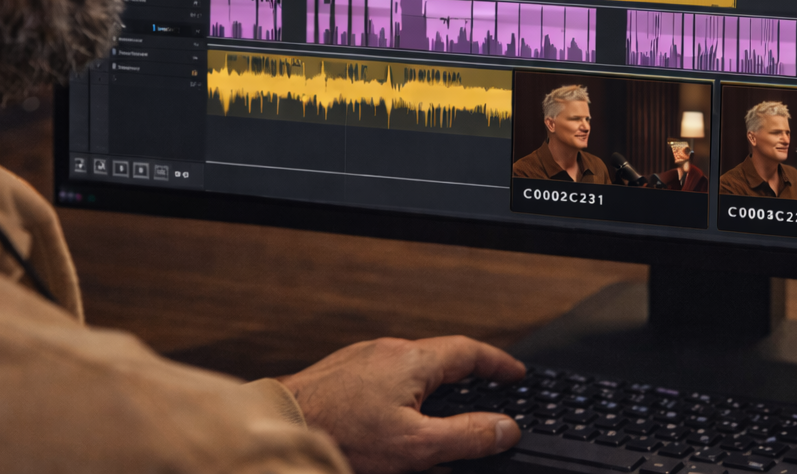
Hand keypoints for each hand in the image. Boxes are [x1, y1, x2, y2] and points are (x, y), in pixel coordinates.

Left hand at [277, 335, 525, 473]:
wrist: (281, 427)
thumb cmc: (342, 435)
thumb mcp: (417, 446)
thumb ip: (466, 436)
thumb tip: (505, 428)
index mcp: (412, 360)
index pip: (470, 352)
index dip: (498, 363)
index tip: (516, 374)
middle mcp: (387, 350)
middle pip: (441, 356)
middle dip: (467, 374)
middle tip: (489, 389)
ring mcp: (362, 359)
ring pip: (412, 367)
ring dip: (435, 384)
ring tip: (447, 408)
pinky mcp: (342, 374)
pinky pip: (387, 376)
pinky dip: (406, 391)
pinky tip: (399, 416)